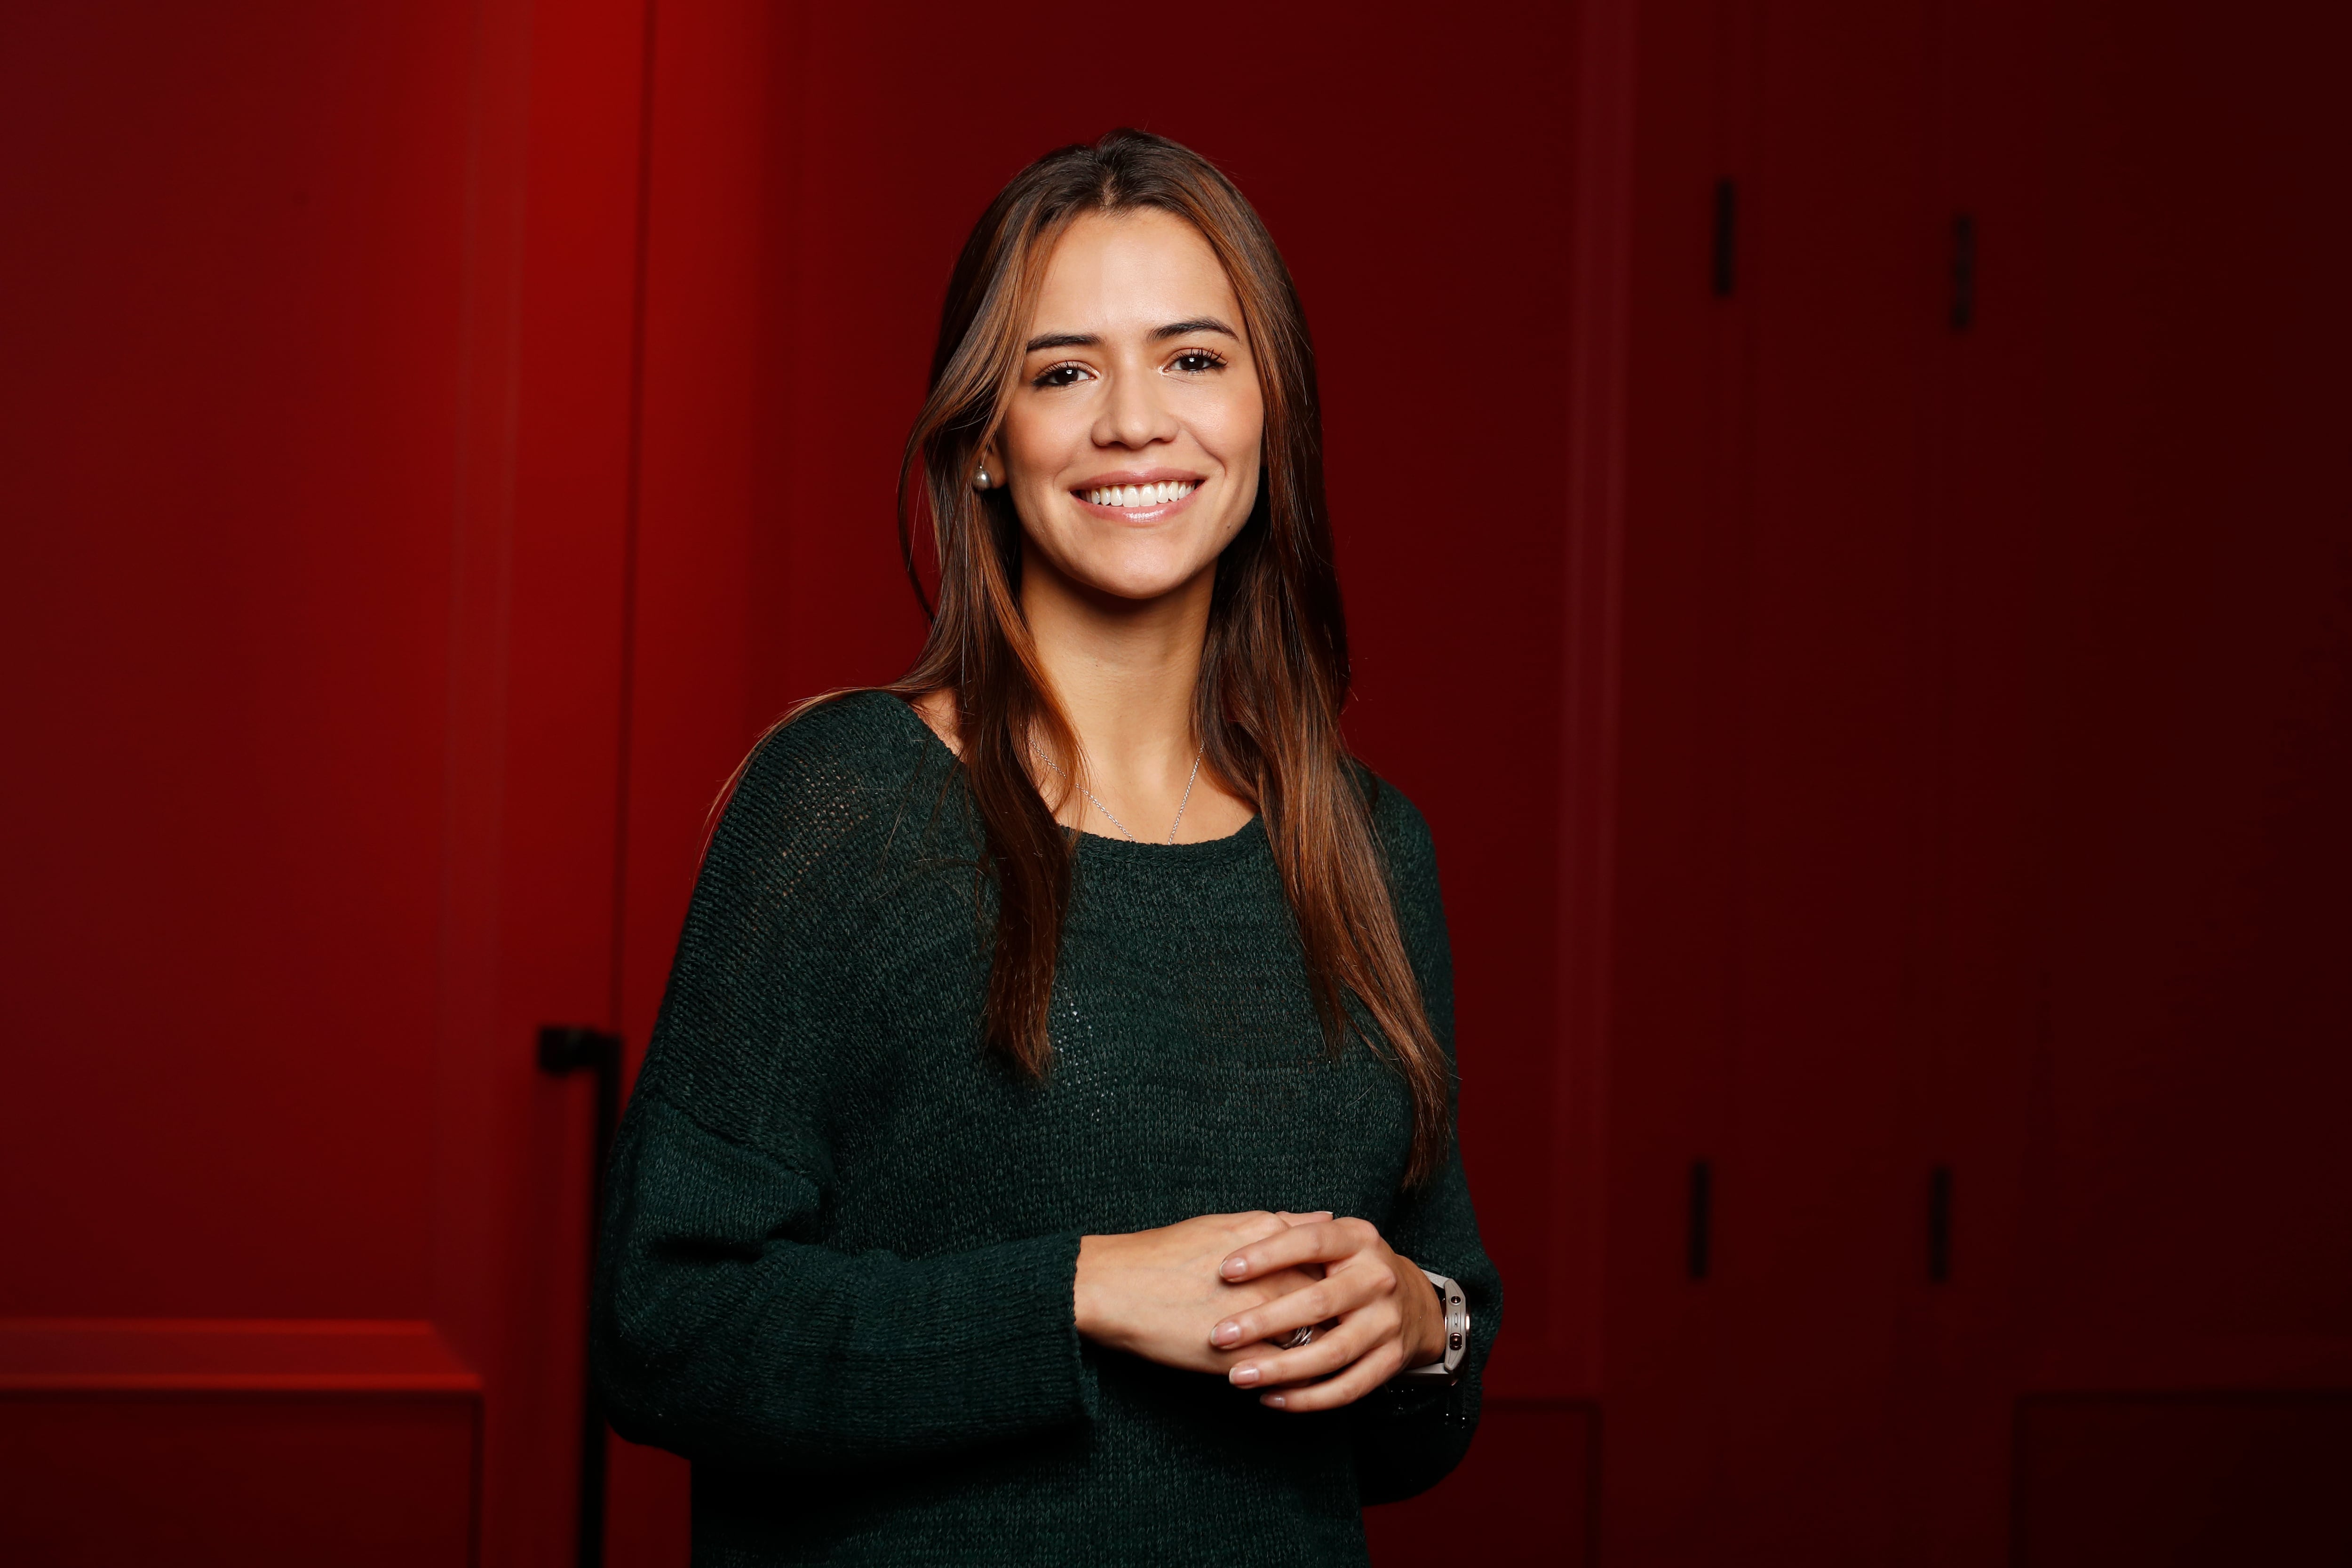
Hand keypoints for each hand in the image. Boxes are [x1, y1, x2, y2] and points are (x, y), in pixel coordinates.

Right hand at [1074, 1211, 1331, 1374]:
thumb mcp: (1226, 1224)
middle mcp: (1272, 1279)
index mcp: (1269, 1242)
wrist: (1114, 1288)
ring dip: (1323, 1349)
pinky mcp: (1241, 1359)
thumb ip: (1282, 1224)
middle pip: (1330, 1302)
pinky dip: (1295, 1378)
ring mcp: (1258, 1321)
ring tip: (1325, 1355)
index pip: (1332, 1263)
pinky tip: (1292, 1378)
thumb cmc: (1163, 1253)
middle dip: (1344, 1317)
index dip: (1345, 1281)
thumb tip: (1326, 1218)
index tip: (1350, 1291)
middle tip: (1352, 1325)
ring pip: (1314, 1341)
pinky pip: (1285, 1374)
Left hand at [1206, 1217, 1445, 1411]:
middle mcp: (1377, 1279)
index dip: (1267, 1255)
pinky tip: (1271, 1399)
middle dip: (1265, 1321)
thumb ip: (1293, 1232)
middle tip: (1219, 1336)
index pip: (1310, 1242)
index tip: (1224, 1271)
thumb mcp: (1334, 1240)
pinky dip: (1308, 1398)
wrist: (1415, 1303)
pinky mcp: (1390, 1361)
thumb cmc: (1352, 1268)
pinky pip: (1347, 1388)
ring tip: (1238, 1376)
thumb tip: (1244, 1228)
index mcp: (1359, 1240)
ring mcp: (1387, 1323)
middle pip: (1319, 1303)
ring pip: (1332, 1353)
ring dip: (1282, 1369)